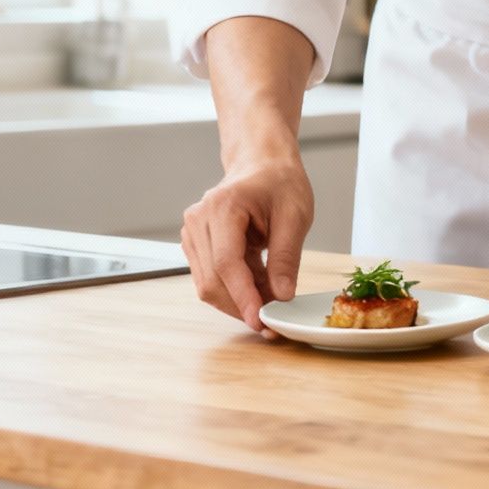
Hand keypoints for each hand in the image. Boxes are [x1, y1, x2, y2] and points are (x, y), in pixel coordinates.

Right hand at [181, 155, 313, 338]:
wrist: (262, 165)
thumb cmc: (279, 182)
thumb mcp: (295, 215)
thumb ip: (286, 256)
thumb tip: (281, 295)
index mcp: (222, 207)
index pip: (226, 263)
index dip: (243, 296)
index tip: (260, 320)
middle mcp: (198, 221)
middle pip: (212, 280)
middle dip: (242, 305)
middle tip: (272, 323)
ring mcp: (193, 234)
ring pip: (208, 285)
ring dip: (238, 301)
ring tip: (271, 302)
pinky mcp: (196, 245)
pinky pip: (211, 278)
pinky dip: (235, 290)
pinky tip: (260, 289)